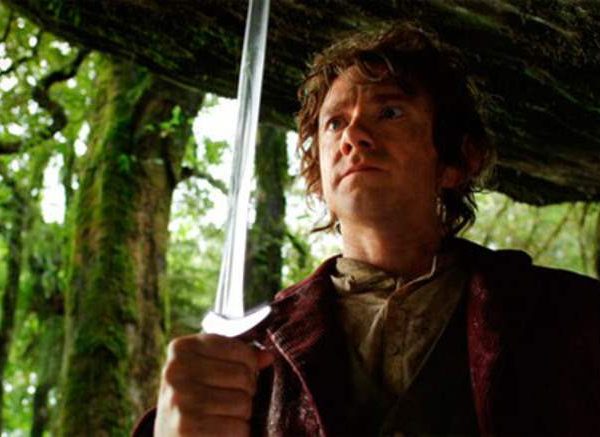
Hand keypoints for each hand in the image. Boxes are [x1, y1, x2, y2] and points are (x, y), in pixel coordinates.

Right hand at [154, 333, 273, 435]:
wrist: (169, 436)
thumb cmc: (195, 396)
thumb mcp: (208, 368)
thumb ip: (238, 356)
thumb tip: (268, 356)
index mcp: (181, 348)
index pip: (239, 348)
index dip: (250, 364)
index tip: (240, 374)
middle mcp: (176, 371)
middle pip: (243, 375)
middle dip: (247, 391)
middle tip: (233, 399)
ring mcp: (180, 400)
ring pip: (243, 402)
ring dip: (243, 414)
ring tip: (226, 415)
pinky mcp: (187, 428)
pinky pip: (238, 428)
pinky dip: (239, 432)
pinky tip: (223, 431)